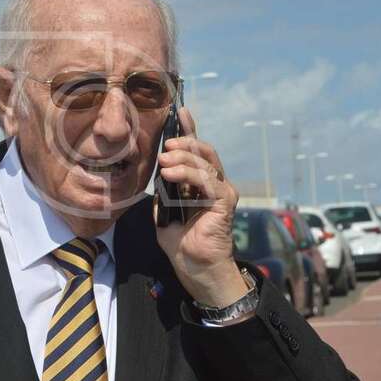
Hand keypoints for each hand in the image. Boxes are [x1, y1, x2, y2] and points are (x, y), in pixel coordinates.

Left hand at [154, 107, 246, 307]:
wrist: (195, 268)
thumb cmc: (181, 244)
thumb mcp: (163, 212)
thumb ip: (162, 192)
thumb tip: (156, 174)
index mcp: (200, 183)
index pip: (197, 150)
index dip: (189, 129)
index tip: (180, 111)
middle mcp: (215, 183)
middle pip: (204, 150)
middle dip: (184, 141)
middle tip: (165, 145)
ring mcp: (222, 191)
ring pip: (205, 162)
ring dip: (183, 156)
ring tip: (165, 161)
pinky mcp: (224, 201)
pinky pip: (207, 180)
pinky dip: (188, 174)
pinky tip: (171, 174)